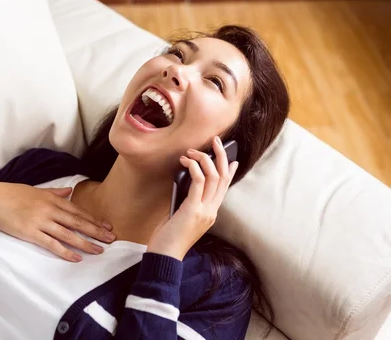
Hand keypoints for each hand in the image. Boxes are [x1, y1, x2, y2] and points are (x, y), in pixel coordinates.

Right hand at [0, 182, 114, 261]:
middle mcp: (49, 209)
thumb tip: (70, 191)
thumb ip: (55, 192)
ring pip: (68, 234)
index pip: (77, 210)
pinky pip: (51, 244)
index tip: (106, 225)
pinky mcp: (30, 233)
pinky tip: (76, 258)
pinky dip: (65, 252)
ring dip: (85, 243)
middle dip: (95, 231)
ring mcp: (40, 221)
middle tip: (111, 238)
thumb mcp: (36, 190)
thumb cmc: (12, 194)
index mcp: (51, 198)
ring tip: (99, 250)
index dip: (93, 219)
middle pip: (77, 222)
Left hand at [147, 136, 238, 260]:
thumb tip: (184, 182)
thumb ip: (186, 201)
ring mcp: (205, 211)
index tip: (232, 159)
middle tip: (215, 140)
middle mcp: (212, 211)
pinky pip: (198, 181)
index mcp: (211, 213)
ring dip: (203, 158)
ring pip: (214, 176)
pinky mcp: (193, 209)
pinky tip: (186, 161)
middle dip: (221, 156)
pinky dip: (194, 167)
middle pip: (223, 178)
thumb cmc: (168, 238)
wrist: (164, 257)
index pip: (224, 189)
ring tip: (191, 150)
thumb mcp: (180, 216)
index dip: (230, 171)